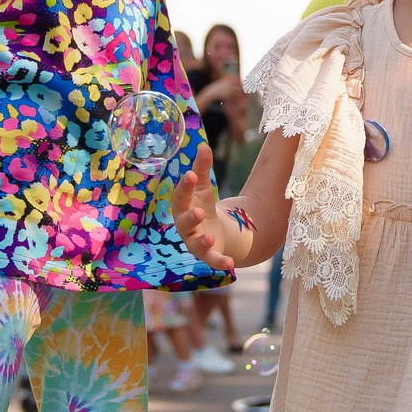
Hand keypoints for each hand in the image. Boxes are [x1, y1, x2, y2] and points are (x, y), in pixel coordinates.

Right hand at [172, 144, 239, 272]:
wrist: (213, 232)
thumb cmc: (203, 206)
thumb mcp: (203, 187)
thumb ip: (202, 168)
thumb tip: (204, 145)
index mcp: (183, 207)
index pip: (181, 197)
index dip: (184, 187)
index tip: (189, 174)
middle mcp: (186, 226)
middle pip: (185, 222)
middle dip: (191, 218)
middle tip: (199, 212)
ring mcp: (196, 242)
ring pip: (196, 244)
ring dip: (202, 242)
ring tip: (210, 238)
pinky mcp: (209, 255)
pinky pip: (213, 261)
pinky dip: (220, 263)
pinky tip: (230, 265)